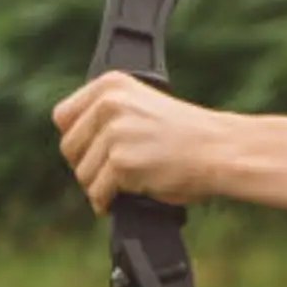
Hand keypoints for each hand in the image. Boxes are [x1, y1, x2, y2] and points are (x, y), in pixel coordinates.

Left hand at [55, 72, 228, 213]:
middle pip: (69, 148)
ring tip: (130, 181)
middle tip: (117, 170)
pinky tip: (128, 196)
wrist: (222, 149)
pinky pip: (98, 193)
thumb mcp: (143, 108)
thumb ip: (108, 117)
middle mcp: (110, 104)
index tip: (96, 149)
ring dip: (101, 186)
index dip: (78, 138)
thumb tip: (75, 148)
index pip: (64, 116)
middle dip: (89, 165)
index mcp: (112, 84)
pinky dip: (108, 202)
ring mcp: (115, 132)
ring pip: (82, 174)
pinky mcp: (121, 162)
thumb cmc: (189, 135)